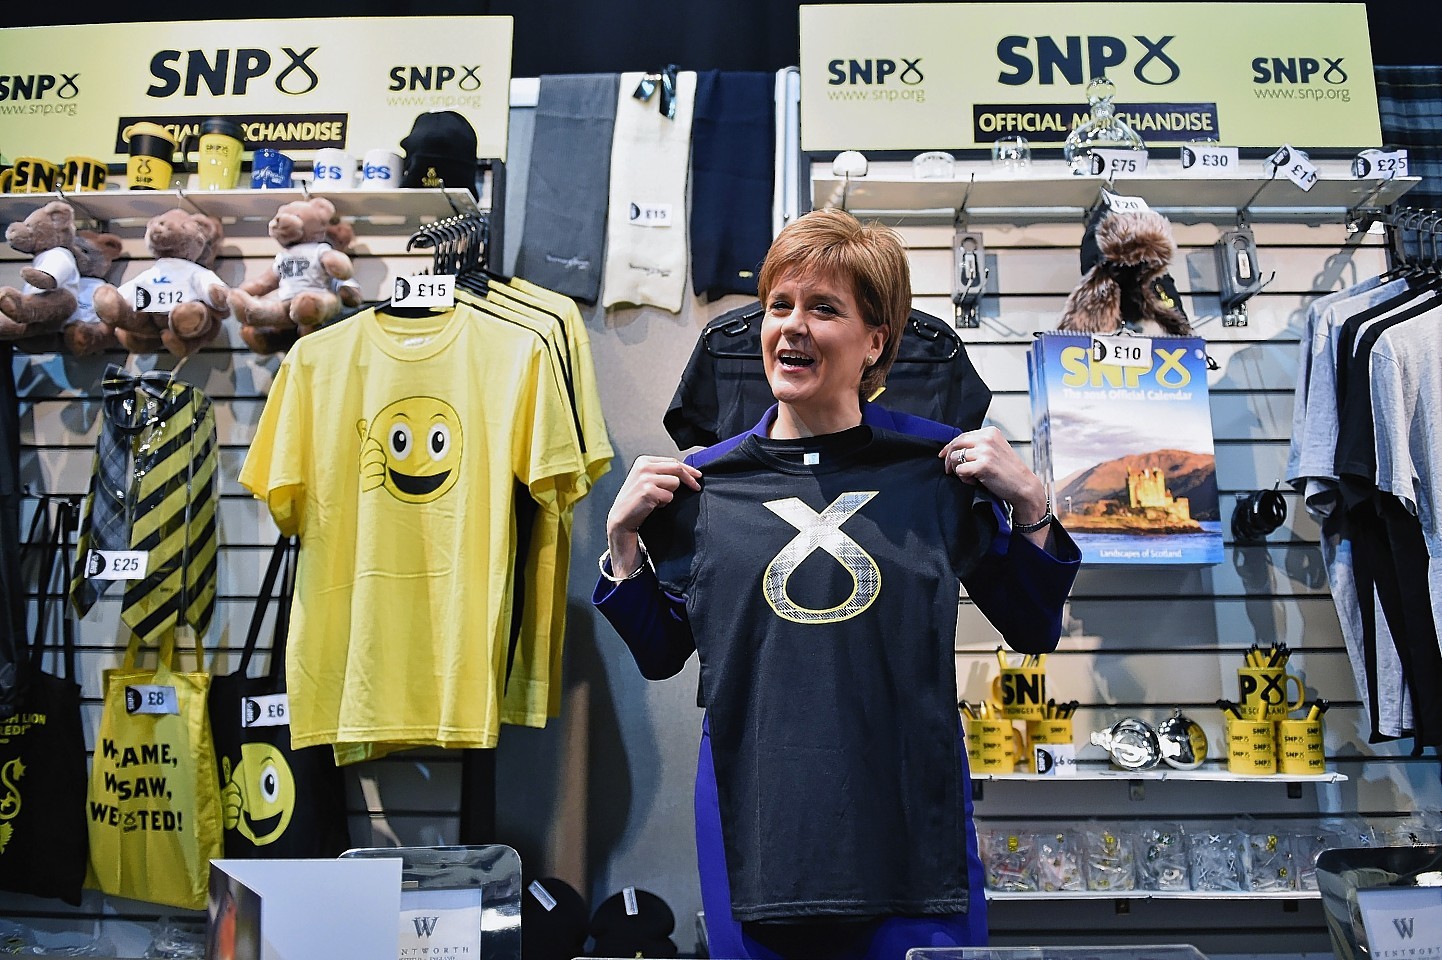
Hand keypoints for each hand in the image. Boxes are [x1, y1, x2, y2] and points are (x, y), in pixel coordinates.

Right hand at [606, 456, 701, 575]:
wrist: (621, 517)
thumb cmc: (635, 499)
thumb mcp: (646, 479)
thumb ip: (661, 472)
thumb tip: (686, 472)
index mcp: (643, 461)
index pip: (672, 461)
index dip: (688, 469)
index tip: (697, 475)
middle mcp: (644, 467)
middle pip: (676, 468)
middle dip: (690, 478)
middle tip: (696, 487)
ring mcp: (645, 479)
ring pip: (675, 483)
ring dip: (671, 493)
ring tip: (658, 499)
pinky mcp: (648, 491)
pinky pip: (669, 496)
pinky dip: (665, 502)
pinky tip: (654, 505)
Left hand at [939, 426, 1047, 525]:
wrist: (1023, 486)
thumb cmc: (1009, 471)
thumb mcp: (995, 450)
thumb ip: (979, 445)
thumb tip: (955, 448)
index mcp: (990, 432)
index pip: (962, 436)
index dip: (950, 447)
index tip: (944, 455)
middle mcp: (987, 438)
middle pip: (955, 444)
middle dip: (948, 458)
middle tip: (949, 470)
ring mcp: (985, 451)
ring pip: (955, 458)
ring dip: (959, 470)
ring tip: (971, 477)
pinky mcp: (982, 465)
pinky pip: (960, 470)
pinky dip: (964, 478)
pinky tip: (974, 481)